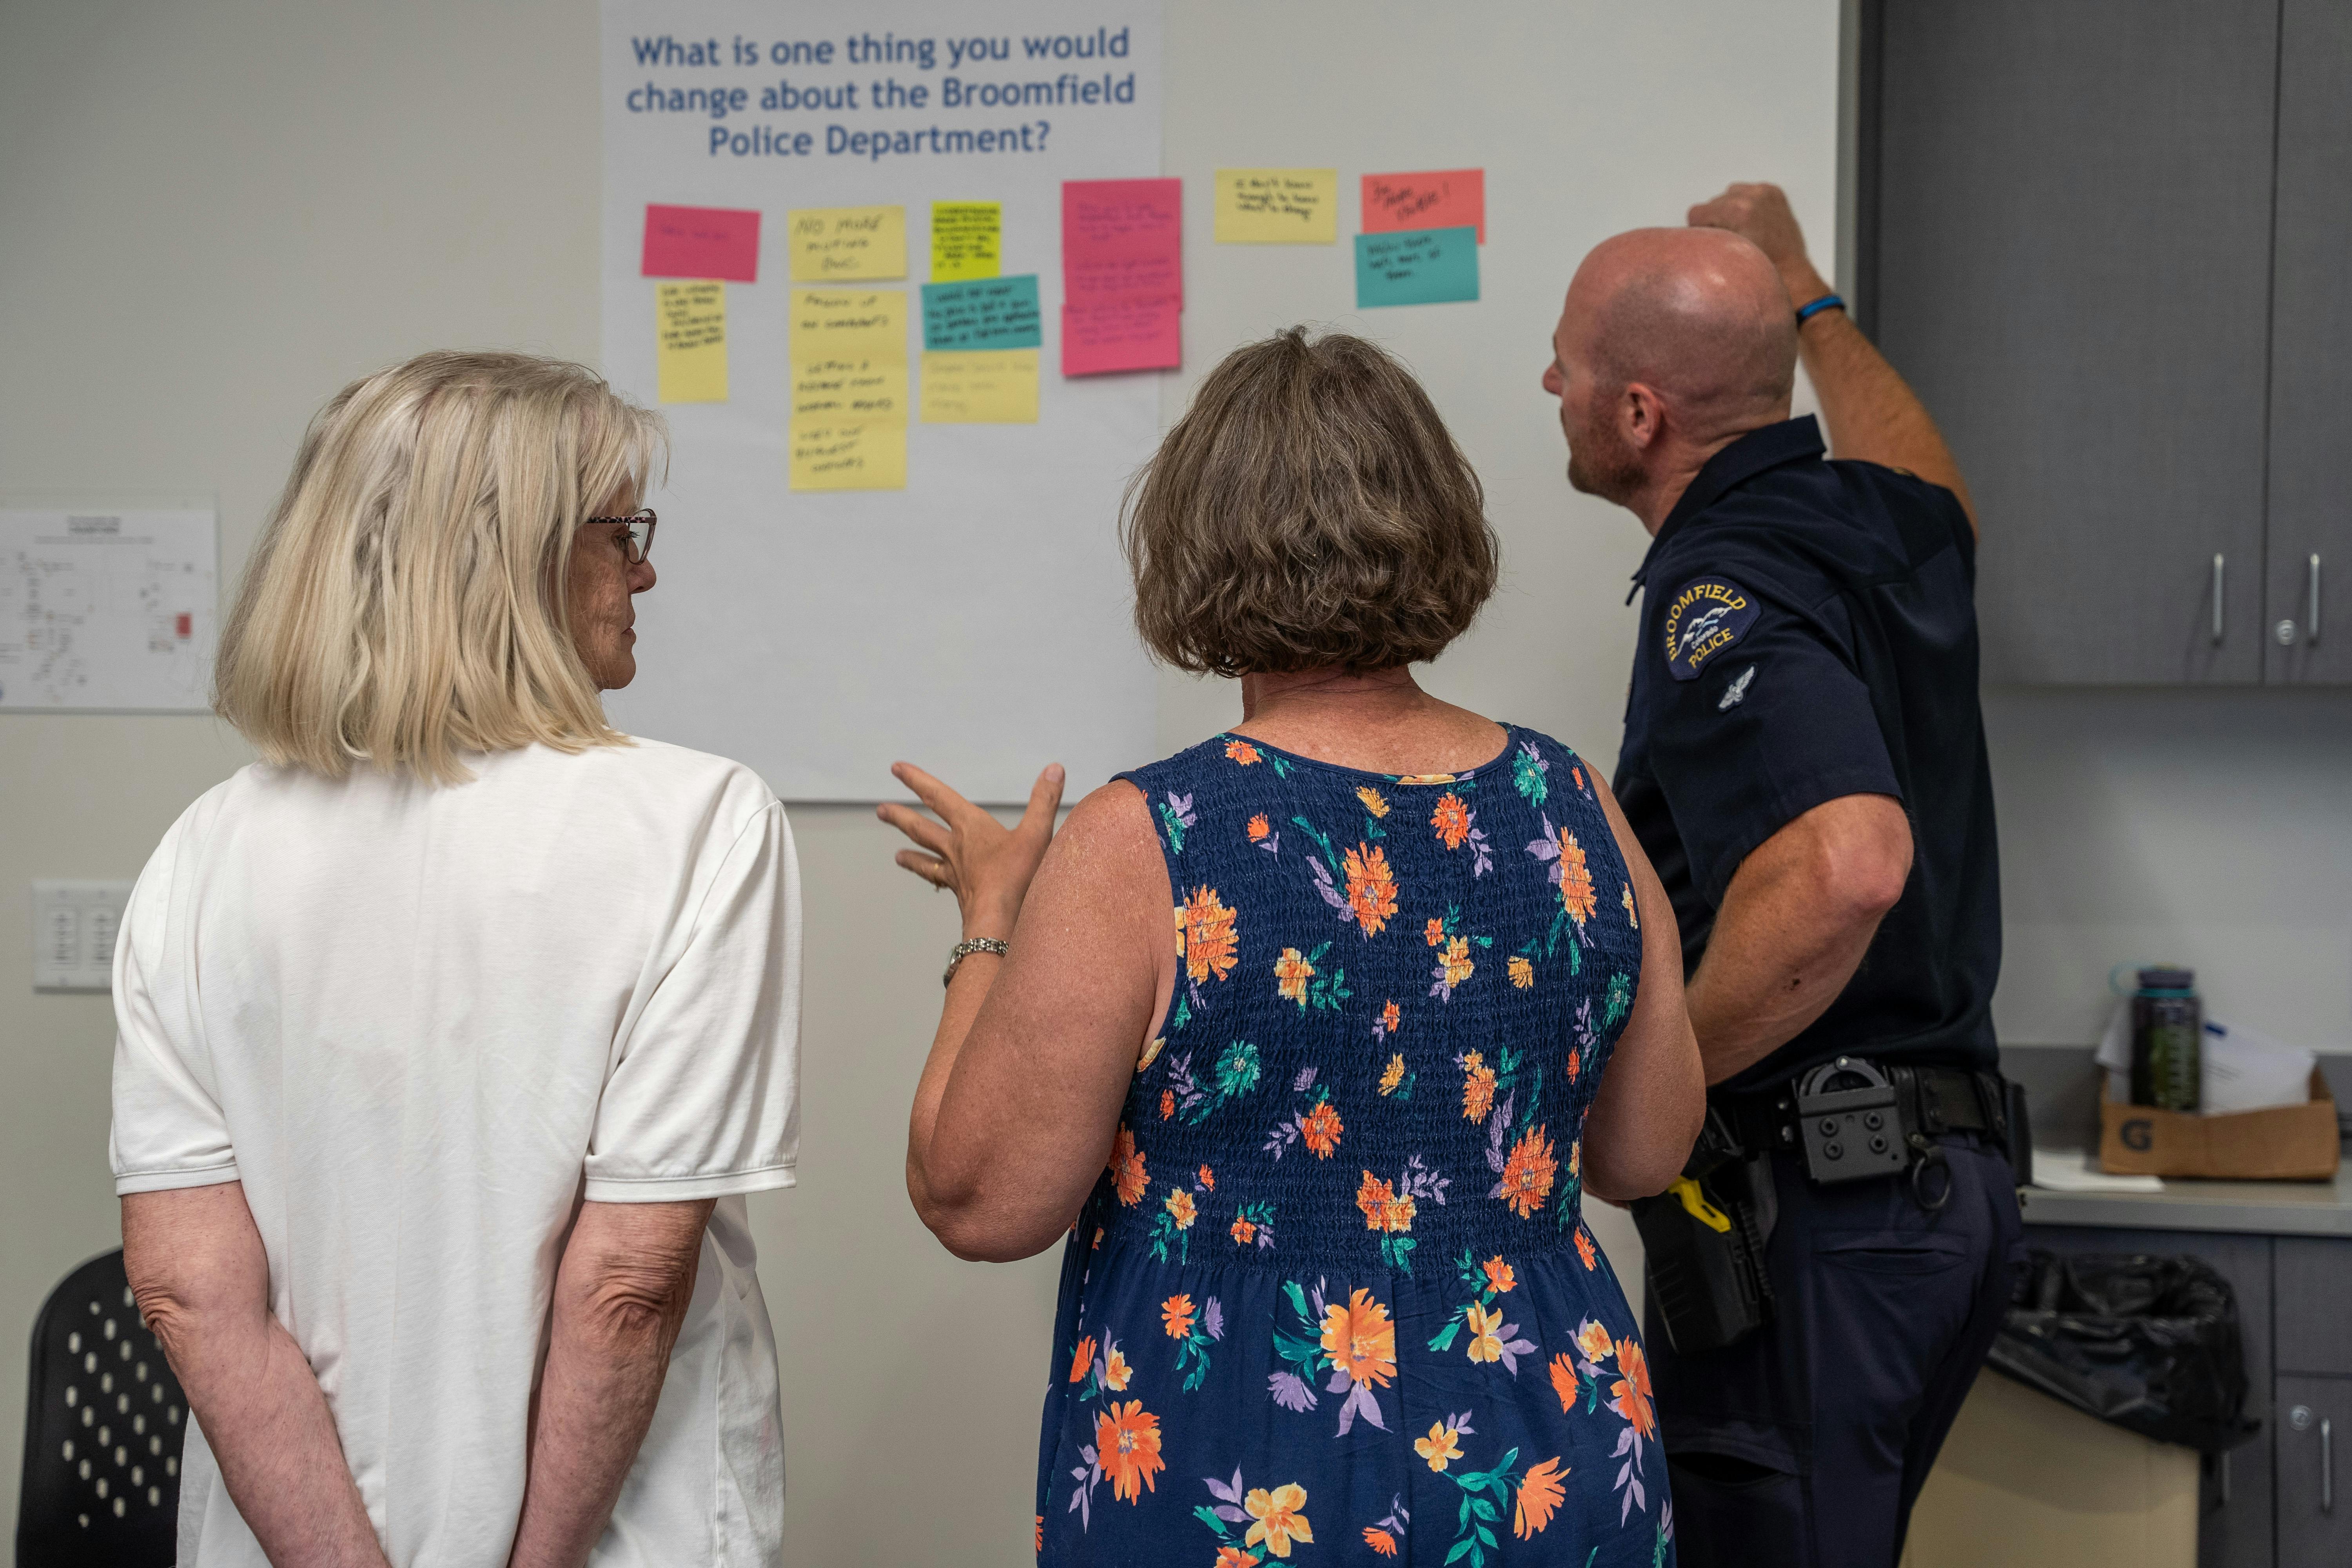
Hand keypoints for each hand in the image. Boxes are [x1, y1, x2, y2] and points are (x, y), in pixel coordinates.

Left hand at [880, 762, 1065, 936]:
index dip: (917, 780)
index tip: (896, 768)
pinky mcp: (960, 893)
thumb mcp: (1036, 833)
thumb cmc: (1016, 877)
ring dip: (910, 854)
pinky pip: (940, 881)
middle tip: (882, 810)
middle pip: (921, 828)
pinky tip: (932, 881)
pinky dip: (933, 878)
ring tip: (896, 856)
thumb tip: (1054, 768)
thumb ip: (1044, 800)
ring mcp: (955, 873)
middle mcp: (956, 848)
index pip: (938, 797)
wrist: (999, 923)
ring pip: (925, 858)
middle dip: (901, 817)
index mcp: (970, 827)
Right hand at [1687, 182, 1827, 303]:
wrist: (1790, 273)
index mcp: (1738, 211)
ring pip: (1729, 195)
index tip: (1715, 243)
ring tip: (1742, 231)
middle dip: (1717, 220)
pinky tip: (1753, 223)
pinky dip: (1746, 205)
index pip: (1696, 212)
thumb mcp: (1720, 257)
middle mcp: (1752, 197)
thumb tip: (1689, 234)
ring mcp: (1765, 194)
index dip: (1701, 230)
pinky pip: (1747, 192)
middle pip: (1712, 203)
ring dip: (1730, 211)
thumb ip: (1703, 239)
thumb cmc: (1758, 271)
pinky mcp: (1773, 193)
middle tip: (1731, 241)